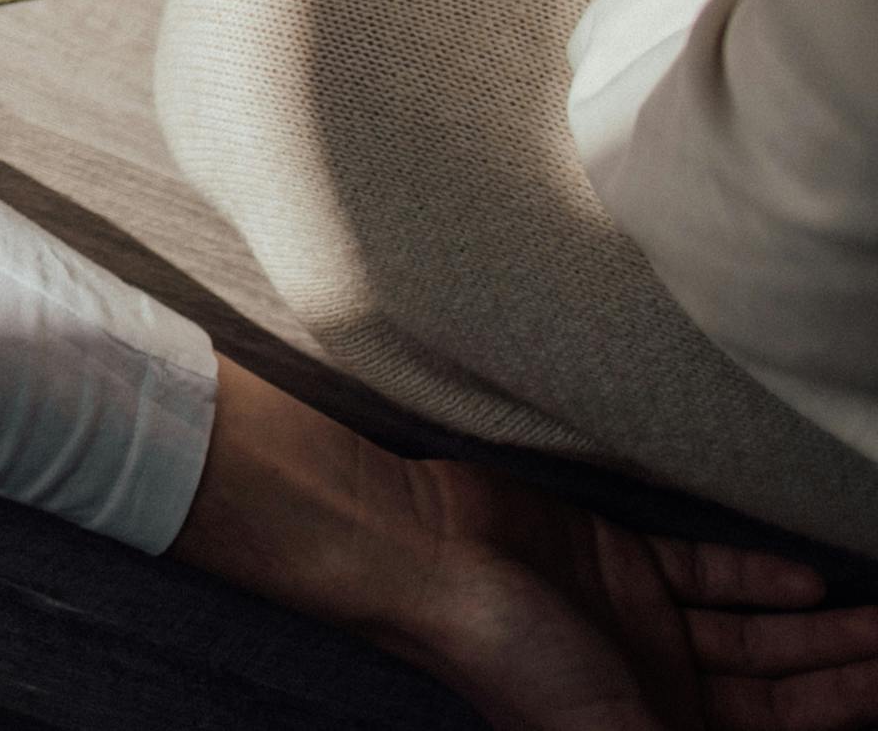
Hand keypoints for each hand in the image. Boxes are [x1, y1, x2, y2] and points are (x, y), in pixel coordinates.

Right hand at [377, 456, 877, 730]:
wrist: (427, 550)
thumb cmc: (508, 656)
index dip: (842, 713)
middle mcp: (657, 685)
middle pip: (778, 690)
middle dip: (846, 674)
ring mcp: (641, 622)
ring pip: (756, 635)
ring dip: (819, 629)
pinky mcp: (620, 559)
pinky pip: (706, 575)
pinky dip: (758, 578)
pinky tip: (807, 580)